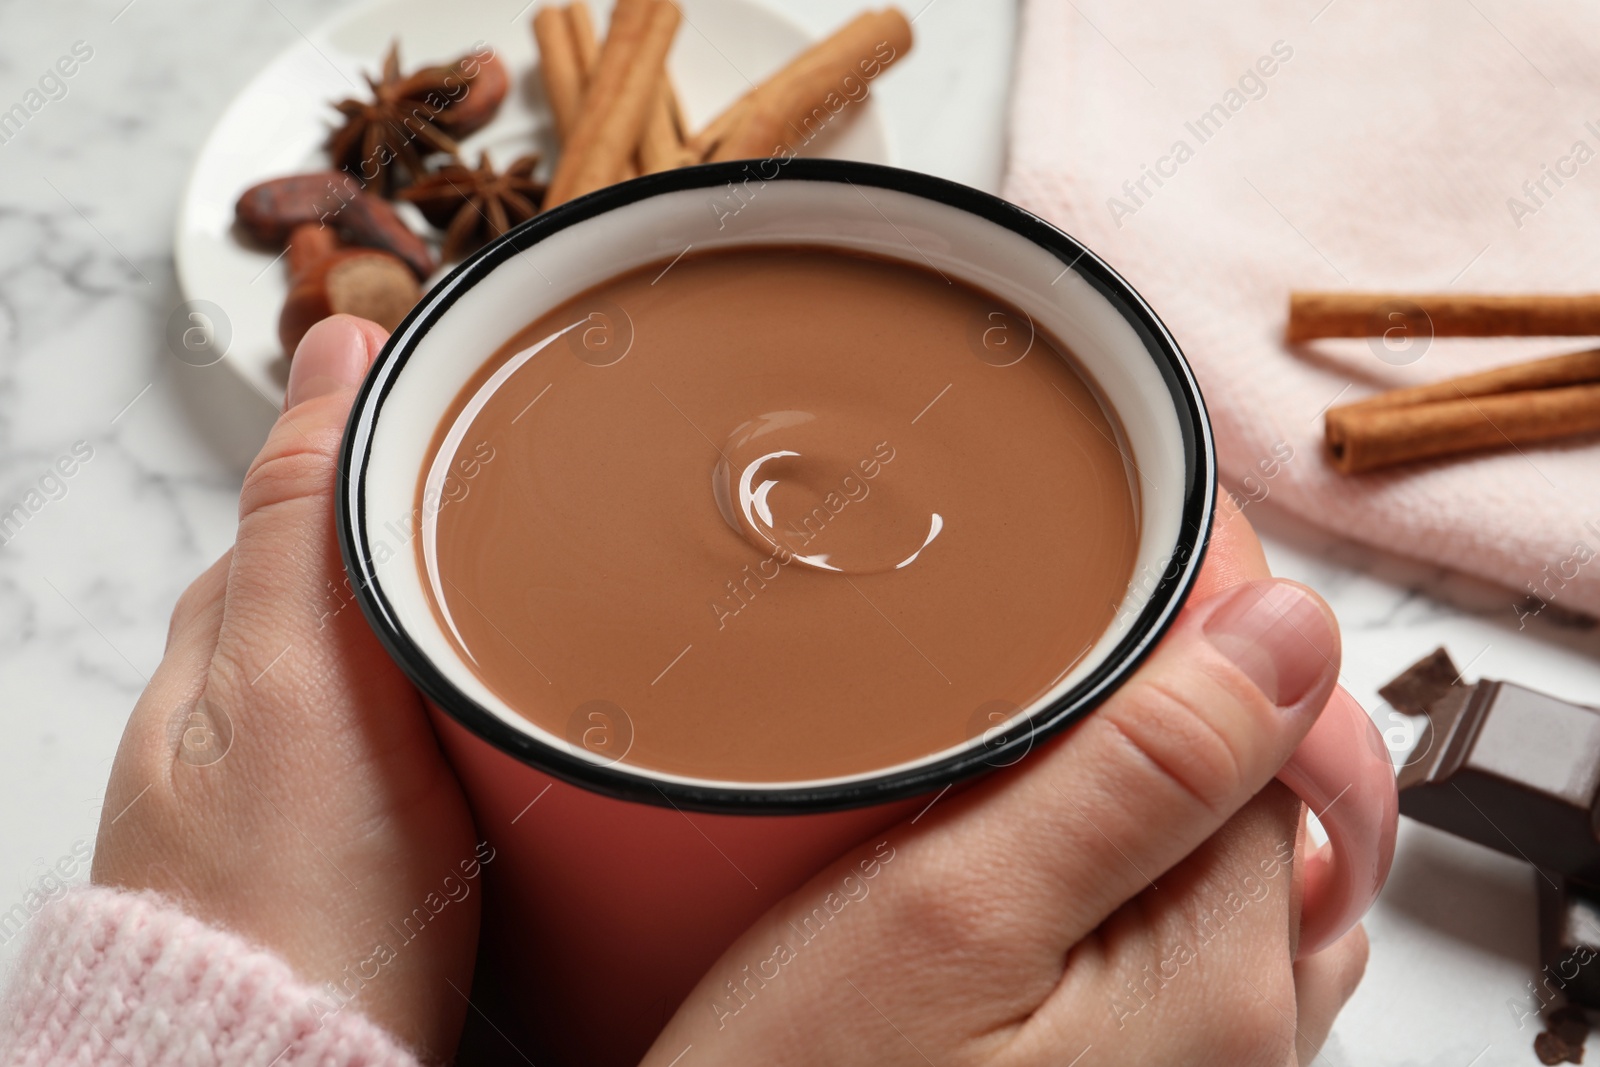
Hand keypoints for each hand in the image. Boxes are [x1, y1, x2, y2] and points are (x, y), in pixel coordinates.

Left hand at [92, 317, 479, 1059]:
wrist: (294, 1064)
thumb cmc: (295, 895)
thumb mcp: (294, 675)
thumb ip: (301, 513)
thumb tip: (329, 342)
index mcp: (223, 634)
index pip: (314, 488)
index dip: (401, 443)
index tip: (501, 415)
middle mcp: (247, 695)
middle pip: (356, 570)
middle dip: (436, 534)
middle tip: (552, 526)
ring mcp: (298, 767)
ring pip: (389, 651)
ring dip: (453, 618)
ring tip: (549, 614)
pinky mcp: (350, 831)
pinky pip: (407, 725)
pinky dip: (453, 699)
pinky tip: (504, 717)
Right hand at [646, 504, 1367, 1066]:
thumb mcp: (955, 917)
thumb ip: (1141, 778)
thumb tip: (1289, 632)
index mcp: (1224, 974)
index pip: (1279, 726)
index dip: (1202, 620)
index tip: (1117, 545)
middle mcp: (1242, 1038)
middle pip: (1261, 794)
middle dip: (1178, 694)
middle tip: (1056, 623)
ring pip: (1217, 861)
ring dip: (1151, 772)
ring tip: (1035, 720)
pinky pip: (1173, 936)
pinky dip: (1125, 858)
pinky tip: (1035, 841)